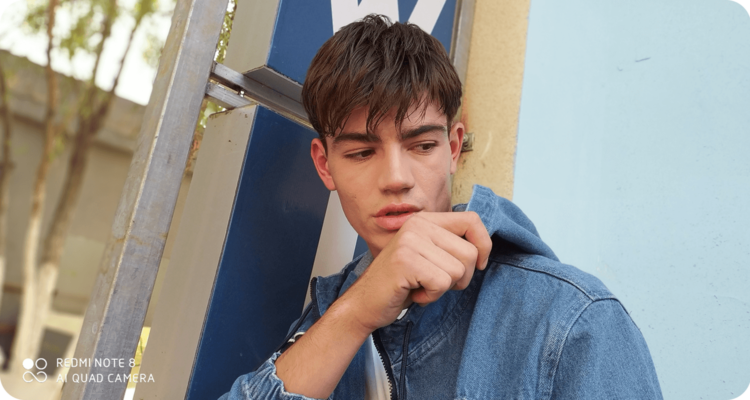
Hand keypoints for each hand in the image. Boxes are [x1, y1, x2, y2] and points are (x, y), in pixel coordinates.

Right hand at [339, 211, 491, 333]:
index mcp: (425, 220)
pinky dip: (431, 296)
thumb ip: (450, 246)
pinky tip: (414, 293)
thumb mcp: (429, 257)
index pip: (472, 220)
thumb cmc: (401, 283)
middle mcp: (417, 225)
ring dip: (443, 288)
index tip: (477, 265)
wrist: (365, 303)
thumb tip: (484, 248)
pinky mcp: (404, 261)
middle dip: (460, 277)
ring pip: (458, 271)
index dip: (484, 245)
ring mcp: (409, 241)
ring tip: (421, 286)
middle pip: (470, 252)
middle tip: (434, 282)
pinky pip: (441, 283)